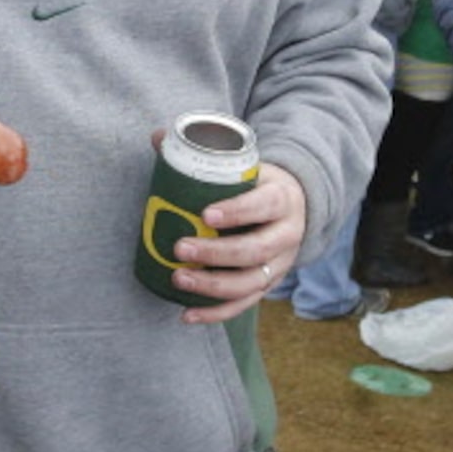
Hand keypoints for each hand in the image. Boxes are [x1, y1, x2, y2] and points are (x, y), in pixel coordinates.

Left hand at [171, 159, 307, 323]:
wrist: (294, 207)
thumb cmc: (258, 184)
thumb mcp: (244, 165)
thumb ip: (204, 153)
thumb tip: (158, 136)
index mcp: (282, 198)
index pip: (265, 205)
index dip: (238, 211)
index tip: (206, 213)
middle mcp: (287, 235)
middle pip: (255, 250)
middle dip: (216, 253)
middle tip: (179, 248)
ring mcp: (280, 265)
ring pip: (251, 283)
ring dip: (213, 285)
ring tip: (178, 279)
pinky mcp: (268, 285)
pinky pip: (244, 305)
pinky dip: (216, 314)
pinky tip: (187, 314)